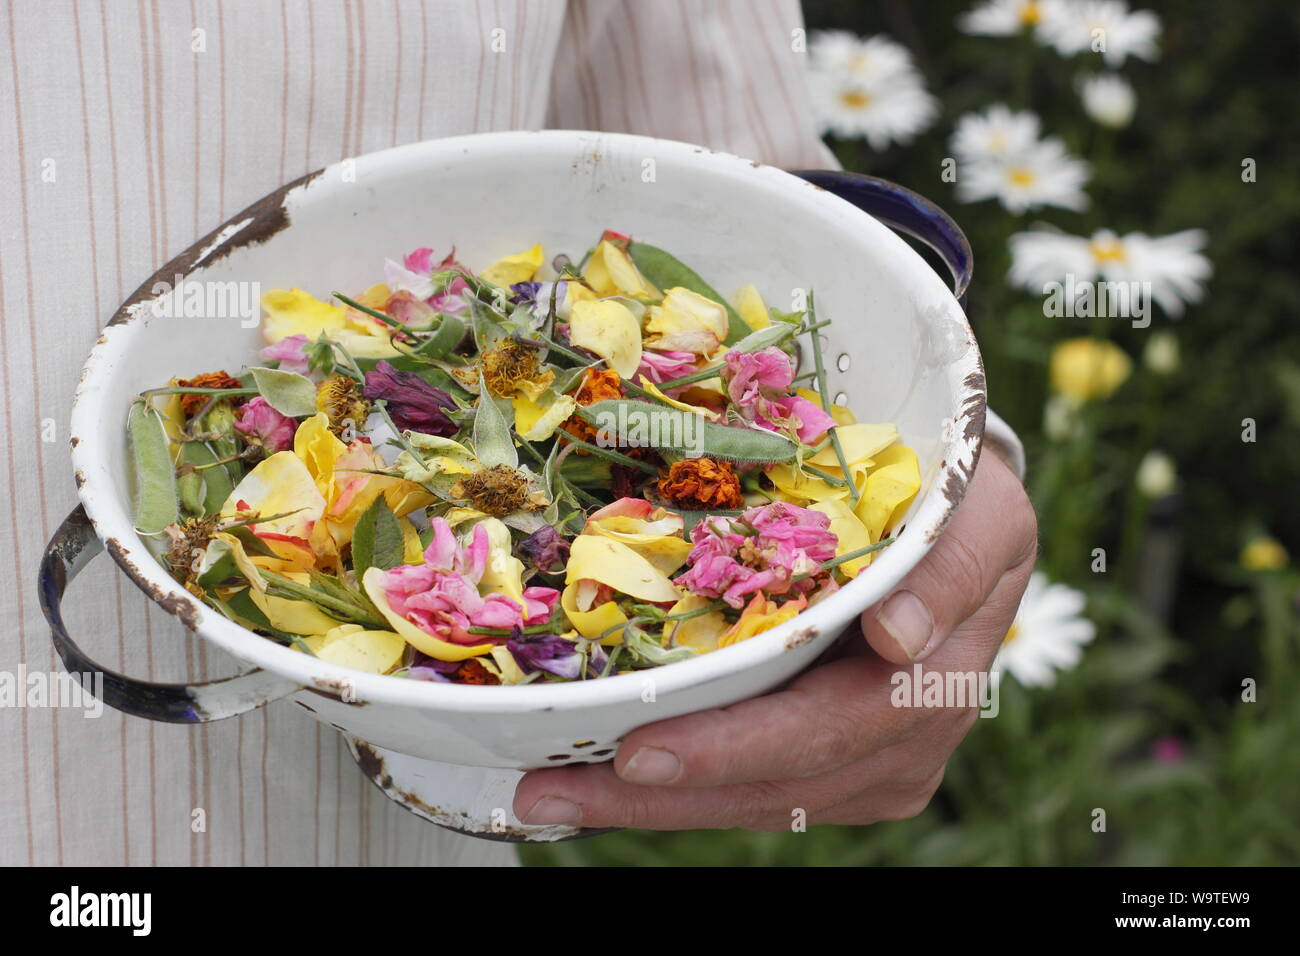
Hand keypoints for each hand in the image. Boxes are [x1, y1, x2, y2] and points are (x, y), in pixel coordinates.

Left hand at [512, 452, 1037, 829]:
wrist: (968, 526)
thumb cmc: (960, 503)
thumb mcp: (977, 511)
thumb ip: (949, 570)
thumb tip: (899, 641)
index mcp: (938, 678)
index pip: (830, 728)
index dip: (735, 747)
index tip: (642, 751)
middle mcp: (909, 739)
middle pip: (777, 782)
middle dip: (660, 794)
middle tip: (549, 786)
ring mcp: (876, 764)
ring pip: (754, 802)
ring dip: (649, 805)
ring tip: (549, 790)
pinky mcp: (845, 770)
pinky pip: (753, 790)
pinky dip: (677, 791)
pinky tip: (604, 779)